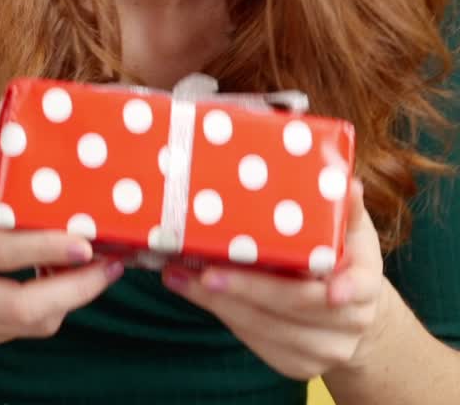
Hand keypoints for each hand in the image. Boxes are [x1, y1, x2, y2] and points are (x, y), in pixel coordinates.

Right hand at [0, 109, 123, 365]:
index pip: (2, 254)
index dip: (47, 249)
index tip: (85, 240)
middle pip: (28, 308)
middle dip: (78, 290)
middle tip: (112, 263)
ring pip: (29, 326)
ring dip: (69, 302)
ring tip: (98, 270)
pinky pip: (17, 331)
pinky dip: (46, 310)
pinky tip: (61, 283)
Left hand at [161, 177, 388, 380]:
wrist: (351, 314)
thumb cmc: (346, 259)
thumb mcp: (353, 230)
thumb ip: (347, 209)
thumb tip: (349, 182)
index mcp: (366, 285)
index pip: (357, 289)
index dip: (344, 290)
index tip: (331, 291)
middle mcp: (348, 324)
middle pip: (295, 306)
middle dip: (249, 289)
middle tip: (206, 270)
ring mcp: (322, 350)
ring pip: (267, 328)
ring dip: (220, 303)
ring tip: (180, 274)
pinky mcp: (295, 364)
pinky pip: (254, 340)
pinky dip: (221, 314)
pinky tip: (192, 290)